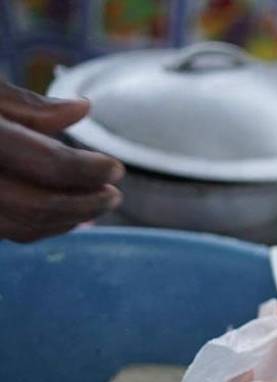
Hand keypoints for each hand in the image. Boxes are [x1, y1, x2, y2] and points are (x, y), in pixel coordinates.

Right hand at [0, 80, 124, 241]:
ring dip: (67, 221)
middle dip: (85, 203)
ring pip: (21, 226)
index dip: (90, 169)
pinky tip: (62, 216)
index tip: (116, 168)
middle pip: (40, 204)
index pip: (49, 164)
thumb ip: (25, 105)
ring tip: (95, 205)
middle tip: (113, 194)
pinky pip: (4, 232)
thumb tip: (83, 110)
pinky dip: (39, 227)